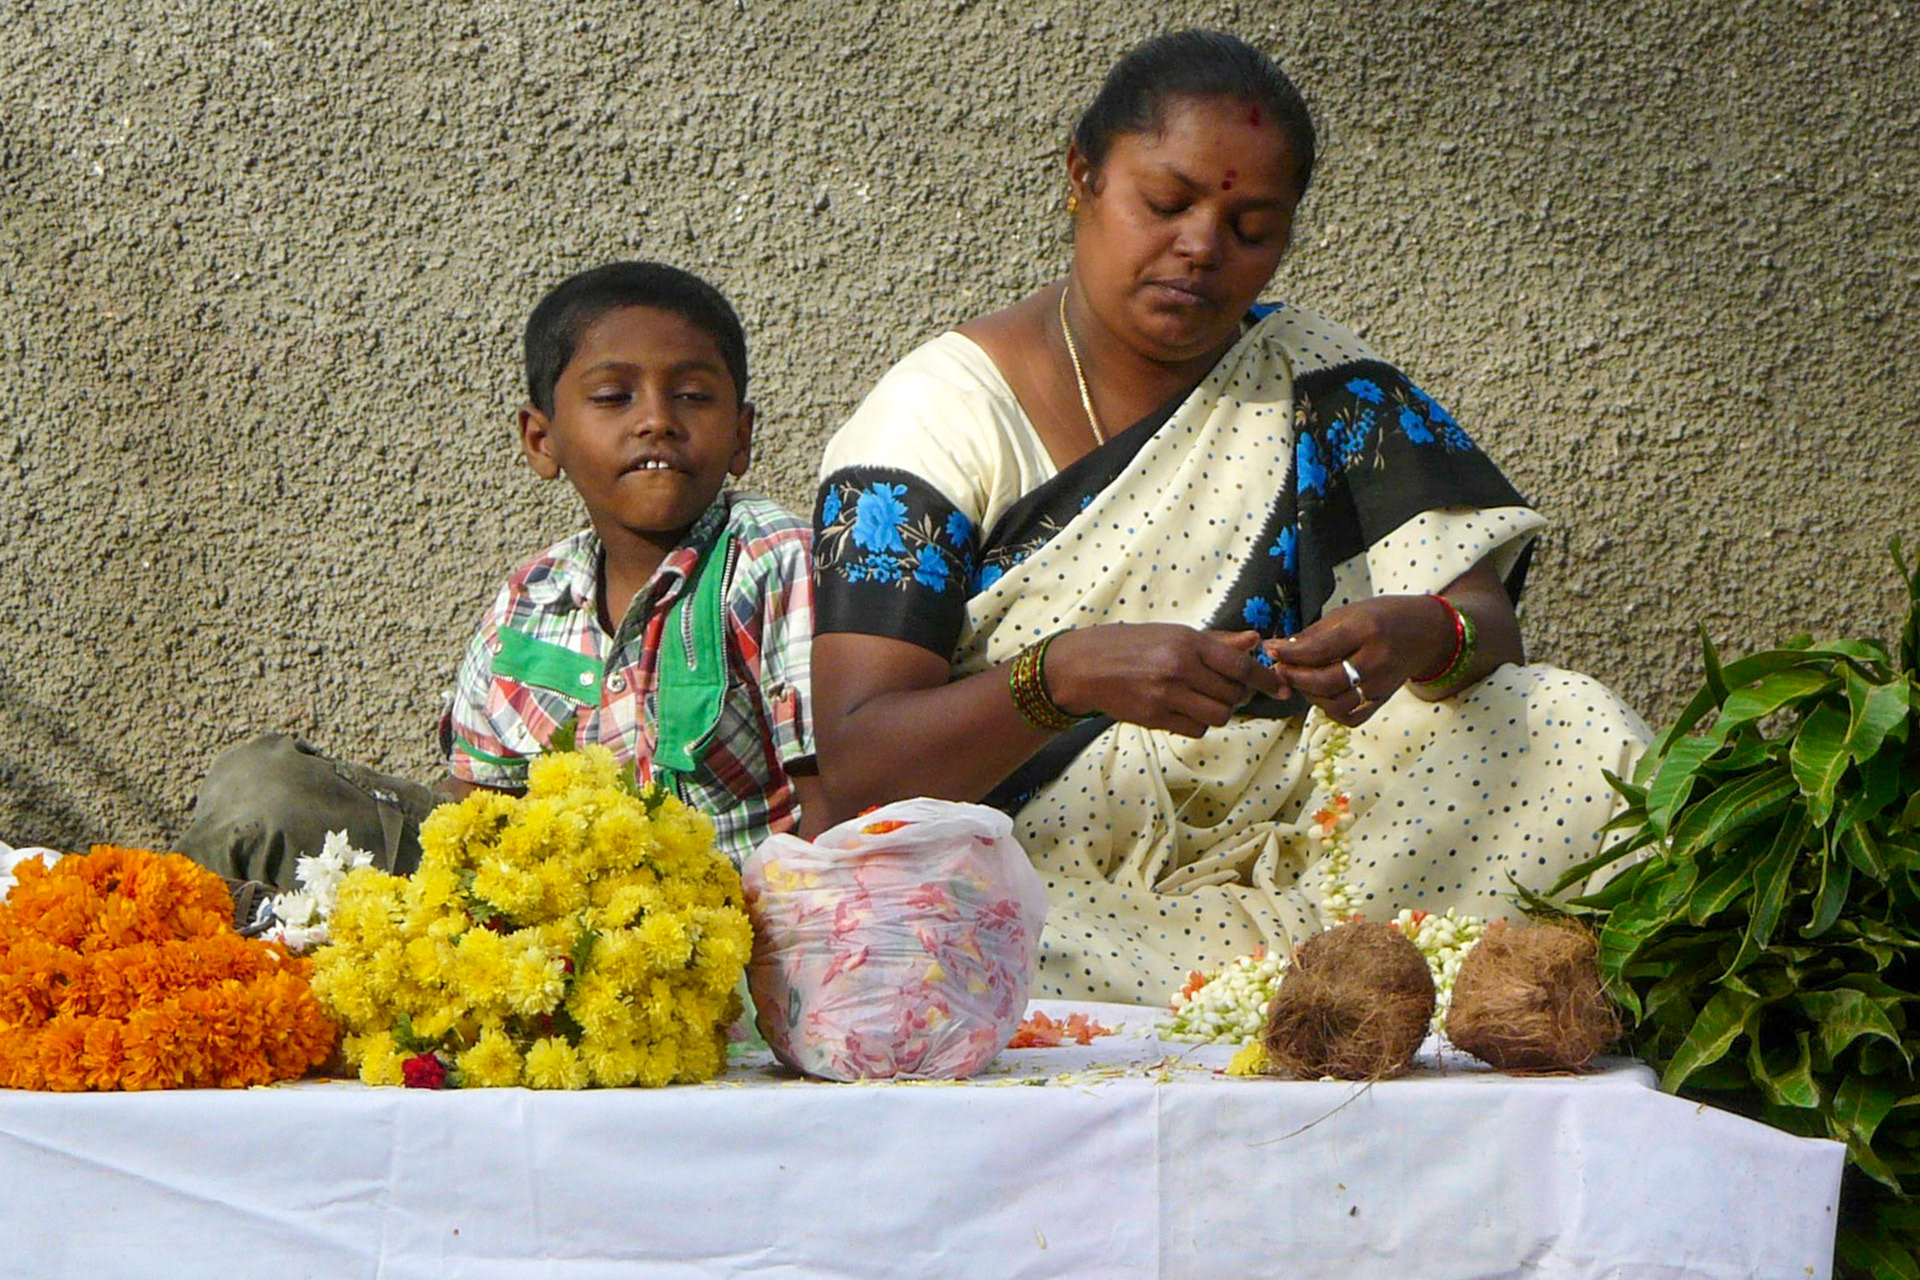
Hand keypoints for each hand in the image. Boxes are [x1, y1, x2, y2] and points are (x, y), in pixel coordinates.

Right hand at [1046, 624, 1281, 736]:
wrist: (1085, 665)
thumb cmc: (1131, 645)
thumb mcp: (1174, 634)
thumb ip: (1216, 642)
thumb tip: (1254, 641)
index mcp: (1188, 642)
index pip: (1241, 665)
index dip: (1267, 680)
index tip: (1282, 688)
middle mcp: (1179, 667)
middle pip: (1233, 695)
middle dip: (1235, 696)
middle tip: (1223, 689)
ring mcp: (1167, 694)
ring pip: (1218, 716)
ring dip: (1218, 712)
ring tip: (1201, 700)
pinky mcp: (1155, 717)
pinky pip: (1195, 729)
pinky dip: (1197, 724)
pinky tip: (1182, 710)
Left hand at [1263, 595, 1455, 726]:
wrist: (1427, 632)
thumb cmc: (1384, 617)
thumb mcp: (1349, 613)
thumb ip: (1314, 634)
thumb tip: (1278, 648)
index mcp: (1366, 630)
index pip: (1320, 649)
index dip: (1290, 654)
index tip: (1271, 651)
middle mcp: (1377, 659)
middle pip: (1326, 681)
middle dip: (1295, 678)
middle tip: (1280, 669)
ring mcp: (1382, 684)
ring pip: (1337, 704)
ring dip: (1310, 696)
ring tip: (1299, 681)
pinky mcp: (1384, 699)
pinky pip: (1352, 716)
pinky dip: (1331, 711)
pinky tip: (1322, 695)